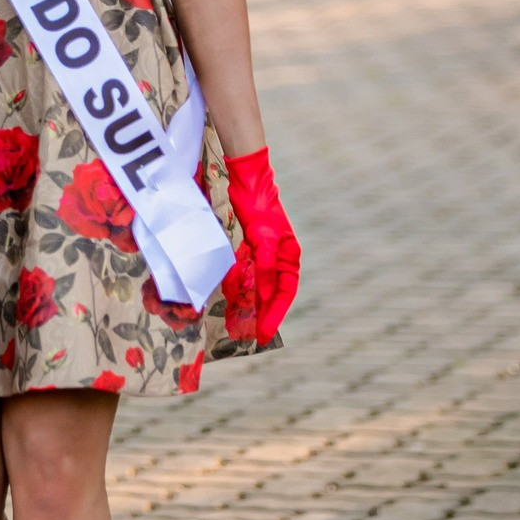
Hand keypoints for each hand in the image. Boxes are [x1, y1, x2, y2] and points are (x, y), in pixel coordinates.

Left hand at [222, 146, 299, 345]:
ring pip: (258, 286)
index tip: (264, 334)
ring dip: (249, 303)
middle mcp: (279, 258)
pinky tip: (230, 296)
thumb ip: (264, 266)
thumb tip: (266, 296)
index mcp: (289, 257)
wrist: (246, 182)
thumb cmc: (259, 208)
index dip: (275, 315)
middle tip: (249, 336)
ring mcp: (264, 254)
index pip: (285, 293)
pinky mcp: (249, 249)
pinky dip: (239, 286)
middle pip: (272, 294)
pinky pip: (246, 274)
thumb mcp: (263, 238)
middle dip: (261, 314)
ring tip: (237, 322)